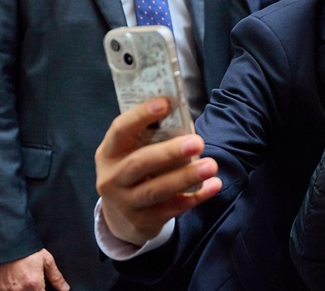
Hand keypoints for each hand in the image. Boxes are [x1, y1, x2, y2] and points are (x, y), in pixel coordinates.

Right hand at [0, 249, 67, 290]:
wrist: (8, 243)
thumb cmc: (28, 251)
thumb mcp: (47, 261)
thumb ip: (56, 277)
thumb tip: (65, 288)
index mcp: (34, 285)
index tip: (43, 288)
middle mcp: (20, 290)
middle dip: (34, 290)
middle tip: (33, 282)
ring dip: (24, 290)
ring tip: (24, 280)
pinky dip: (13, 290)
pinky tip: (15, 283)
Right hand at [95, 98, 221, 245]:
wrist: (122, 216)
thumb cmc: (135, 170)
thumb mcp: (133, 152)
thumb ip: (153, 136)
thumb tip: (184, 115)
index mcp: (110, 152)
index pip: (120, 130)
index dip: (140, 116)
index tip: (166, 103)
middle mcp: (111, 179)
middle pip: (139, 164)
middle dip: (169, 152)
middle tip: (198, 142)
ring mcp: (126, 203)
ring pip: (156, 191)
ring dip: (185, 177)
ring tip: (211, 165)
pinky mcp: (144, 221)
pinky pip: (173, 208)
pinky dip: (195, 197)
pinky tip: (214, 185)